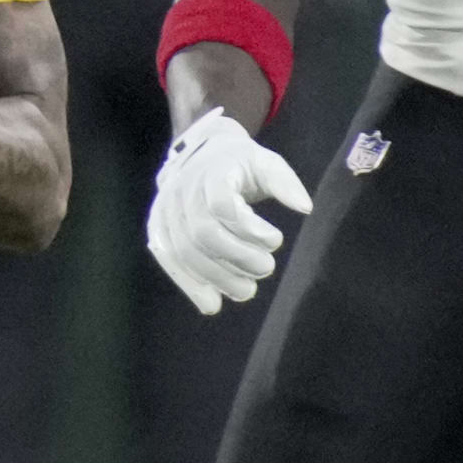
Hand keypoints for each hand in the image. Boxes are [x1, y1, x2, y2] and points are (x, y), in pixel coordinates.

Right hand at [145, 107, 314, 314]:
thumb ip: (284, 183)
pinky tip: (212, 305)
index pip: (222, 204)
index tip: (276, 239)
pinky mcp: (157, 231)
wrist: (198, 157)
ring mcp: (164, 212)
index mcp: (210, 171)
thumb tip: (304, 208)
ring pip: (185, 252)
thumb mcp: (265, 162)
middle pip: (203, 233)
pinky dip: (190, 286)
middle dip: (237, 258)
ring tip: (247, 290)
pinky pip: (170, 262)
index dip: (249, 228)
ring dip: (218, 278)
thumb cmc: (239, 164)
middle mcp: (180, 191)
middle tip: (267, 269)